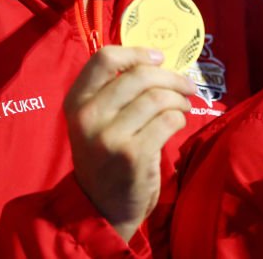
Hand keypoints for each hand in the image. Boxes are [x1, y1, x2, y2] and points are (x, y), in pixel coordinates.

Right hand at [63, 46, 195, 241]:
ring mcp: (110, 137)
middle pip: (139, 75)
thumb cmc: (106, 157)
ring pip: (157, 98)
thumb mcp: (96, 121)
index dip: (136, 53)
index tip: (158, 57)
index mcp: (76, 101)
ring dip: (179, 99)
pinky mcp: (133, 155)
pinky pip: (168, 120)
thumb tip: (155, 60)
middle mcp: (88, 116)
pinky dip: (179, 118)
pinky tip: (177, 124)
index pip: (104, 58)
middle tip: (186, 86)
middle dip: (171, 77)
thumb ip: (114, 92)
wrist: (102, 209)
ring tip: (184, 106)